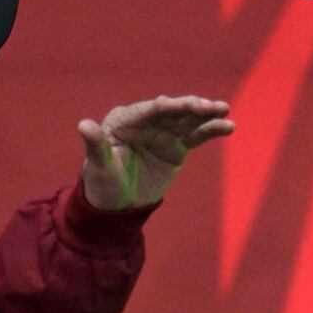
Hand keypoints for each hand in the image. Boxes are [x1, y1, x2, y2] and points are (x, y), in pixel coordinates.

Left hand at [78, 94, 233, 209]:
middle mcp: (146, 121)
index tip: (186, 105)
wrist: (117, 207)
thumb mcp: (98, 168)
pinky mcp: (177, 146)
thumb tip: (83, 125)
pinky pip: (196, 135)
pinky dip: (211, 130)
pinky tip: (228, 127)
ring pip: (188, 120)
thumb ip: (95, 146)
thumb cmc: (102, 185)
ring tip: (225, 112)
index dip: (168, 107)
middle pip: (172, 111)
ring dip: (207, 115)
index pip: (149, 110)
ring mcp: (163, 132)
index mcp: (124, 120)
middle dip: (192, 107)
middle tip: (211, 107)